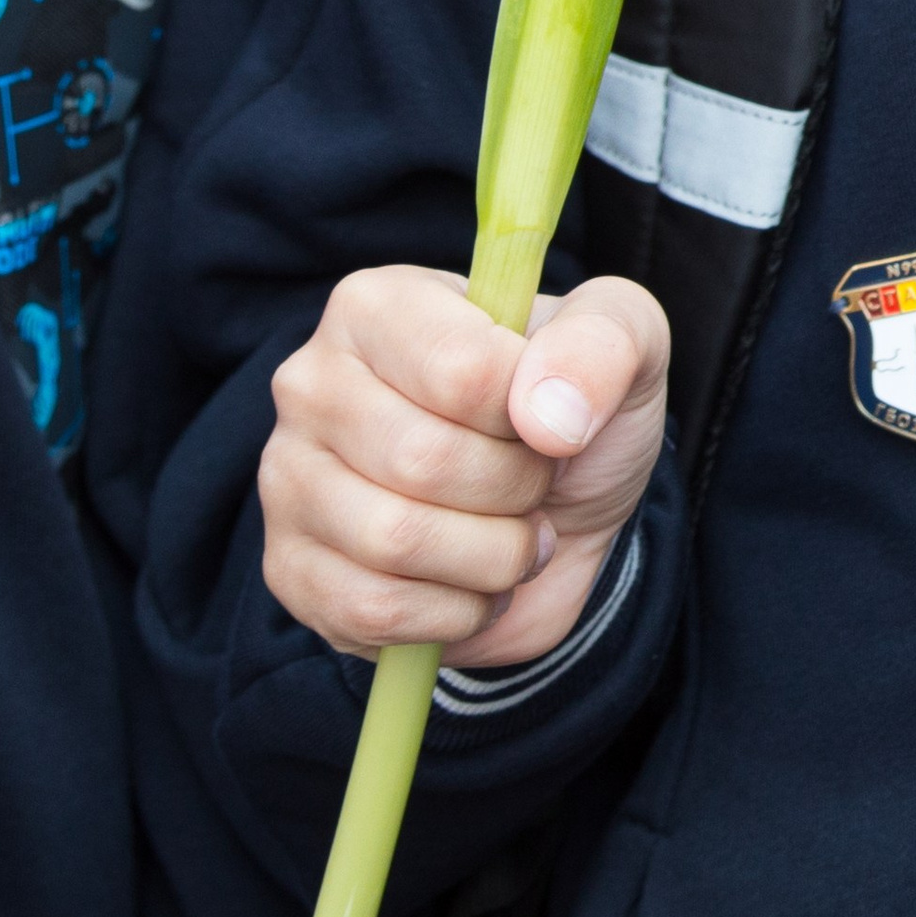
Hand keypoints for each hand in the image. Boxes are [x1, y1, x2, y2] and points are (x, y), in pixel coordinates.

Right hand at [261, 267, 669, 672]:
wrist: (562, 512)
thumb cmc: (575, 406)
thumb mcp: (626, 342)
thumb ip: (606, 342)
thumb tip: (546, 412)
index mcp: (379, 303)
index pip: (459, 369)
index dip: (530, 414)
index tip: (546, 415)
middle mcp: (314, 380)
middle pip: (422, 460)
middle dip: (514, 490)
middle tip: (535, 485)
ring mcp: (289, 478)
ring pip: (394, 541)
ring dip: (490, 557)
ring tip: (511, 537)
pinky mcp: (290, 571)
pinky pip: (371, 610)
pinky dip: (451, 613)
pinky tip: (472, 584)